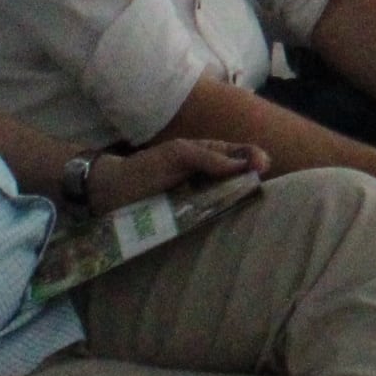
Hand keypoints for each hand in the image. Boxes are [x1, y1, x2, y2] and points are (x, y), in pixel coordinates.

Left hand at [91, 137, 263, 212]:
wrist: (113, 194)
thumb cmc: (144, 169)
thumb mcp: (177, 154)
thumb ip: (207, 157)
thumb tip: (241, 165)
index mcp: (208, 154)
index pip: (241, 153)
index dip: (255, 157)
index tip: (262, 166)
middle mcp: (210, 176)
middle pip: (241, 177)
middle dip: (254, 179)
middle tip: (261, 183)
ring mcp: (203, 199)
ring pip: (232, 198)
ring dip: (244, 200)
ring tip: (256, 204)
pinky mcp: (194, 221)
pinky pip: (216, 217)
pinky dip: (227, 217)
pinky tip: (236, 222)